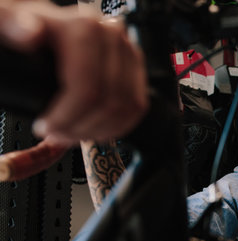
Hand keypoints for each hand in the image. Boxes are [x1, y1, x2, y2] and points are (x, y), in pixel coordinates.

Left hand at [0, 0, 147, 145]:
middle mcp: (113, 38)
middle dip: (81, 128)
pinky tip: (93, 129)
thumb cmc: (25, 26)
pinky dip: (117, 126)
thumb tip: (29, 34)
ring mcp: (128, 53)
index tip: (45, 128)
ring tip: (72, 134)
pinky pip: (136, 107)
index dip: (67, 117)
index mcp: (85, 29)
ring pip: (126, 109)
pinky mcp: (136, 68)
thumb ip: (10, 24)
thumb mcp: (7, 20)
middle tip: (57, 135)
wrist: (44, 23)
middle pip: (109, 102)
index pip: (88, 89)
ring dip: (99, 131)